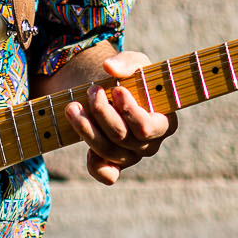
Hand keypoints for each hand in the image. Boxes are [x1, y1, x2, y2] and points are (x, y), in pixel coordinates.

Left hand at [63, 51, 176, 185]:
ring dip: (86, 128)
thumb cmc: (132, 79)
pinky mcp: (115, 164)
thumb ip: (126, 62)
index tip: (115, 89)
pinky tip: (84, 146)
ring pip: (108, 151)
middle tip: (91, 90)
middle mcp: (150, 144)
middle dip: (102, 113)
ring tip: (72, 107)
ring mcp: (132, 157)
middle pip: (122, 137)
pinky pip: (106, 175)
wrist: (114, 92)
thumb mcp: (134, 64)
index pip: (147, 128)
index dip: (129, 111)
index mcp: (165, 123)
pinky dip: (94, 165)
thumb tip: (109, 68)